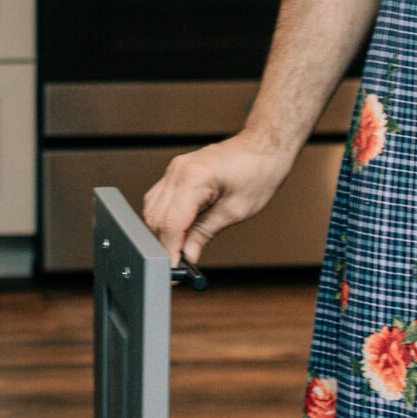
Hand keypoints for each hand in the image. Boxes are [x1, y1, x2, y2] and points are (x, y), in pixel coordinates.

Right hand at [142, 134, 294, 267]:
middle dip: (163, 245)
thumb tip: (187, 255)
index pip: (170, 224)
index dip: (169, 252)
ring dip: (161, 233)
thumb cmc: (259, 171)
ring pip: (152, 209)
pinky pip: (159, 199)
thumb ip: (204, 234)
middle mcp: (178, 171)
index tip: (173, 271)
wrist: (264, 146)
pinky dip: (164, 218)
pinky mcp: (176, 172)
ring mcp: (174, 170)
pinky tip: (177, 231)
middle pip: (156, 218)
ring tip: (179, 251)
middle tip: (177, 267)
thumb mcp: (235, 211)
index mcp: (194, 178)